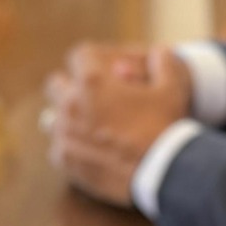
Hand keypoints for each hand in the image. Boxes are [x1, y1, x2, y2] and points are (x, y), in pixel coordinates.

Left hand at [42, 44, 192, 205]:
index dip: (91, 60)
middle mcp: (71, 104)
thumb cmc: (166, 126)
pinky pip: (57, 148)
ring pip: (52, 118)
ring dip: (67, 119)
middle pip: (56, 84)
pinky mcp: (65, 160)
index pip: (79, 56)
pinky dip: (70, 148)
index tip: (101, 69)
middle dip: (71, 87)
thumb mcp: (173, 87)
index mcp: (92, 80)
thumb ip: (163, 62)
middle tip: (91, 97)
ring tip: (87, 127)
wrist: (162, 172)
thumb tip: (158, 53)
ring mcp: (64, 133)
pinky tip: (88, 151)